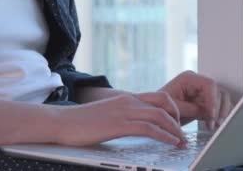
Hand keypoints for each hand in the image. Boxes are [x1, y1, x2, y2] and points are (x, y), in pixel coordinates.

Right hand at [53, 93, 187, 146]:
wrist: (59, 122)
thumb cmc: (80, 122)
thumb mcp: (108, 114)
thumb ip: (123, 116)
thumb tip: (135, 126)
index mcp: (127, 98)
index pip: (159, 97)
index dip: (173, 109)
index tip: (178, 123)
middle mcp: (129, 101)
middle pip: (165, 103)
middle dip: (179, 118)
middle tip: (183, 134)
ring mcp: (125, 111)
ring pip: (161, 115)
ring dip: (175, 130)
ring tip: (181, 142)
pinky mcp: (120, 124)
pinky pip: (150, 128)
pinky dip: (165, 136)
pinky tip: (171, 143)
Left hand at [159, 71, 232, 128]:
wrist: (155, 115)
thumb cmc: (160, 109)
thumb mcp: (175, 109)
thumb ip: (193, 109)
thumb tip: (209, 114)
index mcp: (189, 79)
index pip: (209, 84)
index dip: (213, 99)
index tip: (211, 114)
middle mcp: (198, 83)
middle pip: (218, 91)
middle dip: (218, 108)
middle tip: (215, 123)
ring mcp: (203, 91)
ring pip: (222, 98)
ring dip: (221, 112)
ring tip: (216, 125)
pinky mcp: (206, 101)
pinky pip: (219, 105)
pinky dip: (220, 114)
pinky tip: (217, 123)